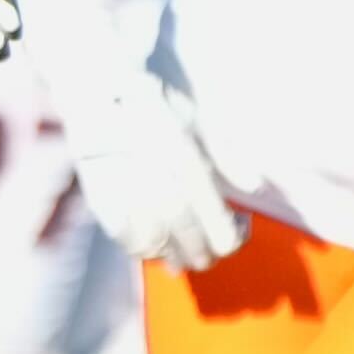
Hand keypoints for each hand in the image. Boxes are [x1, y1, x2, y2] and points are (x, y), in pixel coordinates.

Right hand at [61, 63, 245, 271]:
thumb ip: (228, 155)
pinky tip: (153, 248)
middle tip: (208, 258)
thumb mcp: (199, 119)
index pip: (212, 213)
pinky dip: (142, 250)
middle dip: (201, 252)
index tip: (237, 233)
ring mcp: (126, 188)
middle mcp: (156, 175)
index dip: (230, 234)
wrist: (99, 93)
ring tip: (181, 259)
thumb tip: (254, 187)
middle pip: (185, 232)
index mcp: (183, 155)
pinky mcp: (101, 198)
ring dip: (173, 256)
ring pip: (155, 240)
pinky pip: (124, 237)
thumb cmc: (155, 104)